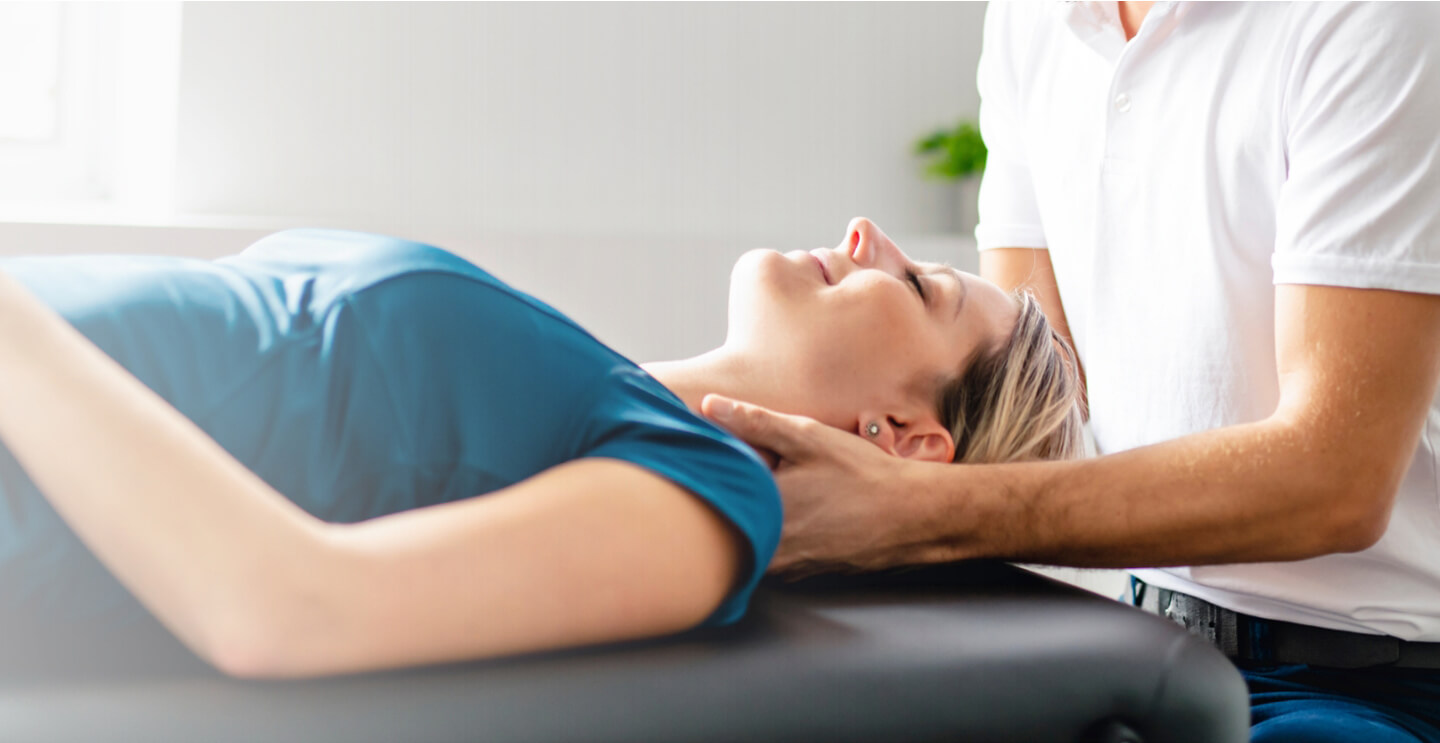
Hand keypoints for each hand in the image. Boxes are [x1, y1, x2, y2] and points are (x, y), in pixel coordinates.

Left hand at [701, 394, 920, 575]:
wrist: (912, 516)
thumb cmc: (862, 475)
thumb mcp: (808, 437)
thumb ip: (754, 422)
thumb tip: (709, 405)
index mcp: (762, 511)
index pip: (710, 495)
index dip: (704, 474)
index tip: (705, 459)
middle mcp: (768, 547)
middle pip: (724, 523)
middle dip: (725, 499)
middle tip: (733, 474)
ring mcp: (785, 567)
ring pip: (747, 541)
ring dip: (749, 518)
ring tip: (770, 492)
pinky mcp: (801, 573)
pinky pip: (771, 553)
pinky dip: (772, 534)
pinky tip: (796, 513)